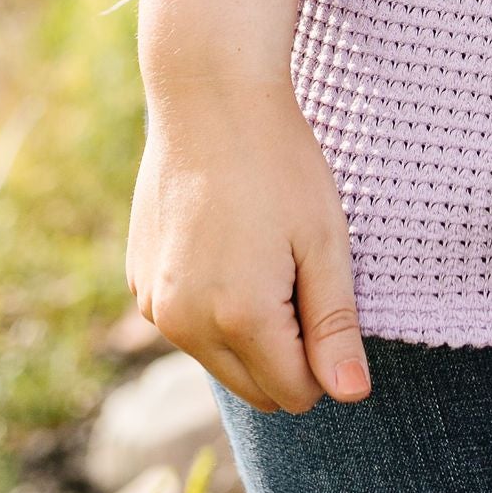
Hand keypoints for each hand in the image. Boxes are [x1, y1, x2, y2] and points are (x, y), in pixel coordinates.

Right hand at [126, 77, 369, 415]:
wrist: (209, 97)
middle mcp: (186, 323)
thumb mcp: (325, 239)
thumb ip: (335, 326)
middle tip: (298, 272)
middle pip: (254, 389)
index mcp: (239, 317)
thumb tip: (351, 395)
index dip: (323, 358)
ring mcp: (155, 305)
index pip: (294, 395)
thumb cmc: (279, 162)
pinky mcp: (139, 283)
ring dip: (249, 331)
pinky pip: (188, 324)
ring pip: (219, 360)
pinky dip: (213, 304)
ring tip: (262, 251)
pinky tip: (227, 242)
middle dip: (287, 353)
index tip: (325, 294)